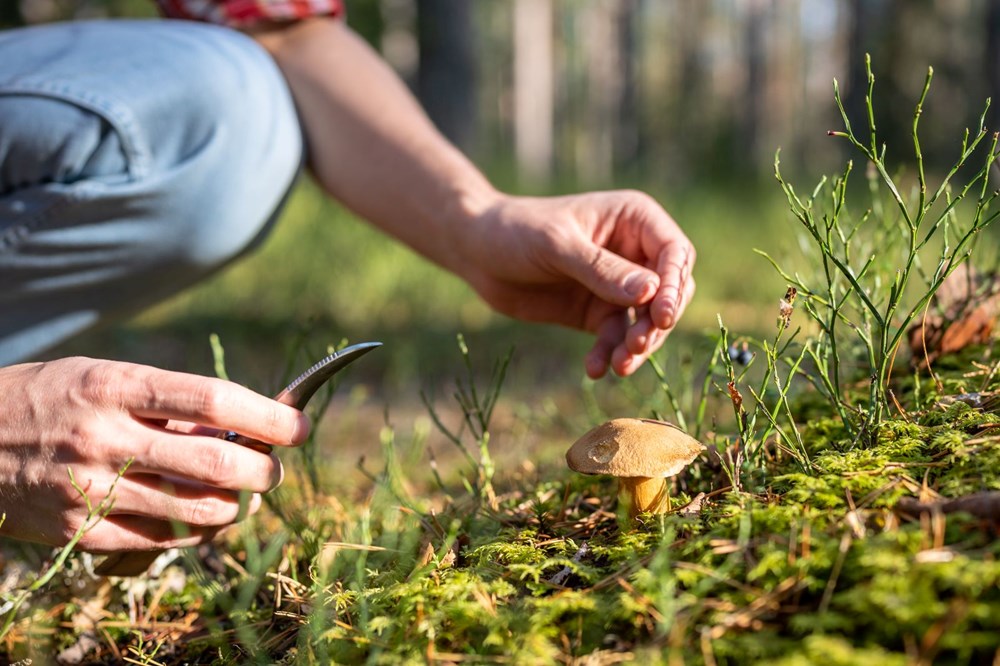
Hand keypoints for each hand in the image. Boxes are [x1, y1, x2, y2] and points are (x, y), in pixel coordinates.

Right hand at [0, 358, 309, 551]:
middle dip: (264, 472)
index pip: (213, 400)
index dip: (268, 416)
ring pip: (197, 511)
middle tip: (273, 470)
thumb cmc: (53, 399)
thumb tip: (242, 430)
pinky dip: (196, 530)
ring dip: (237, 506)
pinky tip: (200, 515)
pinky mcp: (81, 530)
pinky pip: (163, 540)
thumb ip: (169, 406)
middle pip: (215, 464)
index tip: (298, 426)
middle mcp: (105, 437)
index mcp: (116, 386)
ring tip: (240, 493)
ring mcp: (91, 489)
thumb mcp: (105, 379)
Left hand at [461, 190, 695, 378]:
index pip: (674, 253)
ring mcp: (618, 285)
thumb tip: (650, 291)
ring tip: (619, 366)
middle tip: (637, 345)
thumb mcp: (558, 245)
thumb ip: (602, 269)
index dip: (673, 285)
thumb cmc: (518, 231)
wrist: (477, 252)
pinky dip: (609, 355)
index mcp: (634, 220)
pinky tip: (594, 369)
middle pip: (670, 291)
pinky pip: (616, 338)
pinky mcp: (598, 313)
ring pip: (646, 321)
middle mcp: (634, 252)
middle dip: (657, 321)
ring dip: (637, 345)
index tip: (660, 316)